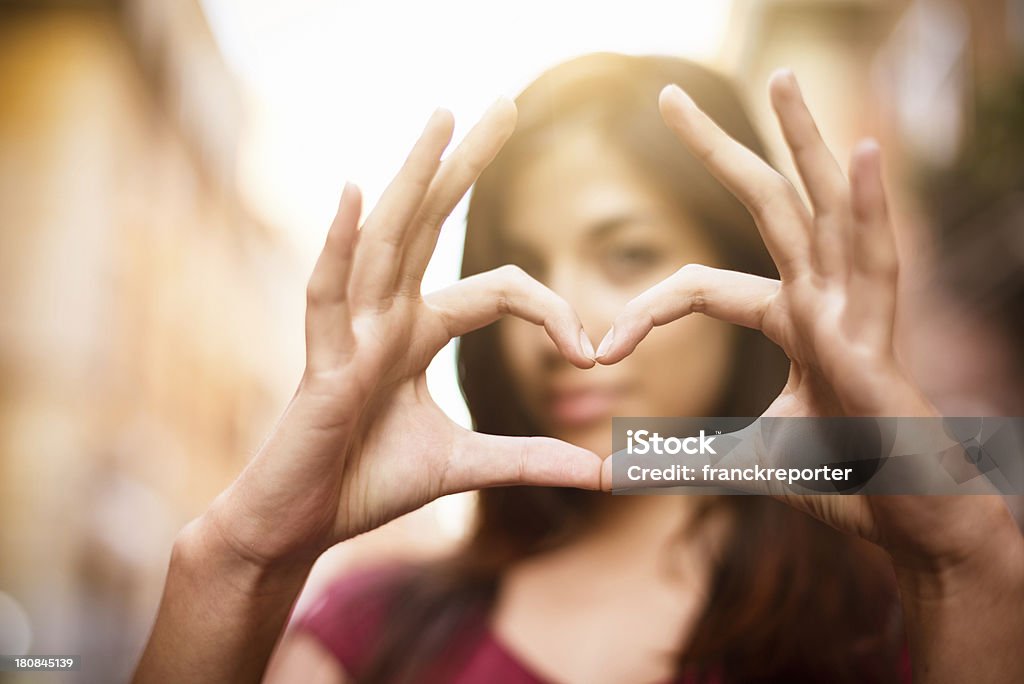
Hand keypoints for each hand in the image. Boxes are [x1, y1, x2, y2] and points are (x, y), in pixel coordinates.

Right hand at [207, 101, 600, 569]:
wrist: (301, 525)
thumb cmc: (367, 484)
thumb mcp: (464, 465)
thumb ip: (531, 459)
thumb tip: (606, 473)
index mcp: (420, 332)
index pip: (499, 290)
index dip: (553, 311)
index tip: (594, 354)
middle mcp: (387, 317)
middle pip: (431, 225)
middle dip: (467, 164)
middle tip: (505, 101)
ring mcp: (352, 333)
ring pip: (385, 241)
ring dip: (413, 178)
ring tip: (441, 117)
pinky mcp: (321, 363)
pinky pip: (326, 295)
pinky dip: (336, 245)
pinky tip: (350, 192)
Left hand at [596, 70, 1018, 574]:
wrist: (905, 520)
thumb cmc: (842, 481)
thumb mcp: (747, 461)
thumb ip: (687, 456)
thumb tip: (613, 473)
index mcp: (789, 319)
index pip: (699, 288)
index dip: (643, 313)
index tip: (597, 352)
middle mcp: (819, 298)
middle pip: (764, 204)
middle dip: (718, 148)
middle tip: (667, 95)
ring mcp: (851, 308)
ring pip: (821, 206)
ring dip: (805, 138)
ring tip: (781, 76)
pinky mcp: (877, 334)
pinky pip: (875, 259)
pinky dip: (871, 205)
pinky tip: (863, 149)